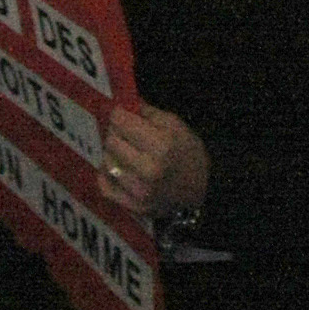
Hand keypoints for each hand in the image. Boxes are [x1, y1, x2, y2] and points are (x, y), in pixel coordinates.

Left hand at [98, 102, 207, 217]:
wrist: (203, 190)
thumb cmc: (190, 154)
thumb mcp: (177, 126)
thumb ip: (148, 113)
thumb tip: (125, 102)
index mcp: (162, 145)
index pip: (121, 122)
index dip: (119, 113)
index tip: (121, 112)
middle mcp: (148, 170)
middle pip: (112, 140)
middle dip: (116, 132)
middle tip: (124, 131)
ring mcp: (139, 191)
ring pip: (107, 162)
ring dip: (113, 152)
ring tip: (125, 150)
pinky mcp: (133, 207)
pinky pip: (105, 187)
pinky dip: (107, 175)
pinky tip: (118, 168)